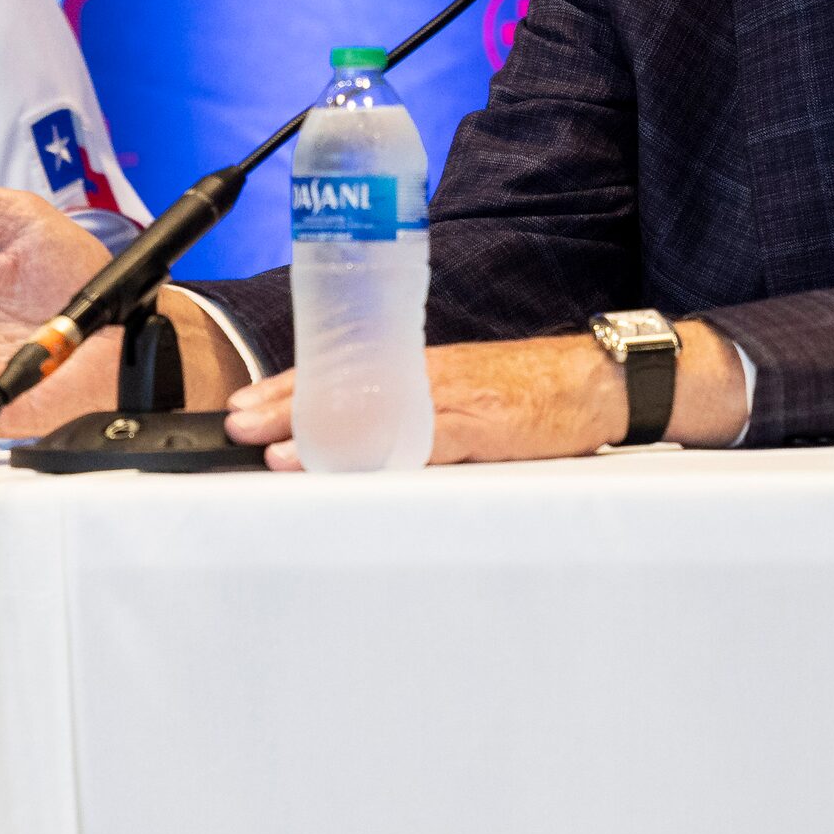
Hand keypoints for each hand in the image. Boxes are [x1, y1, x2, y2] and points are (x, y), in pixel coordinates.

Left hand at [224, 321, 746, 467]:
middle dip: (285, 405)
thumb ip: (416, 408)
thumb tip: (357, 434)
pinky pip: (425, 440)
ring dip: (321, 431)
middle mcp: (427, 374)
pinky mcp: (483, 426)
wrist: (596, 381)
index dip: (289, 387)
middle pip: (344, 386)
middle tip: (237, 423)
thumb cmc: (530, 393)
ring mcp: (453, 399)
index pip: (341, 372)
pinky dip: (385, 453)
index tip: (244, 403)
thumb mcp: (463, 393)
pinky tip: (354, 466)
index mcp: (419, 366)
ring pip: (374, 411)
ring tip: (274, 451)